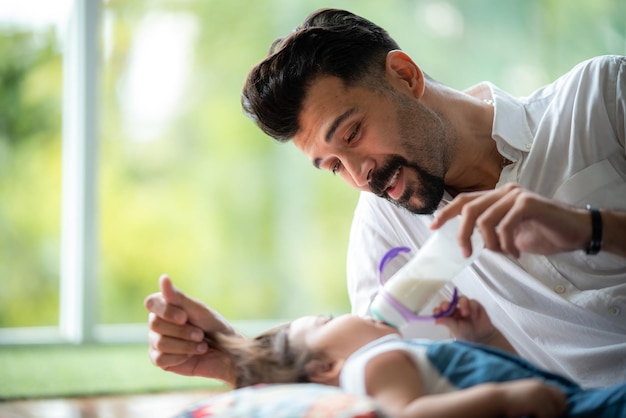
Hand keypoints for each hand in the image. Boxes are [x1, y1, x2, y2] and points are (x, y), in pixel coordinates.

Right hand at [145, 274, 238, 384]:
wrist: (226, 352)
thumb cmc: (214, 327)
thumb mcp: (198, 309)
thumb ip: (178, 297)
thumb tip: (163, 278)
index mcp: (165, 307)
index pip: (151, 303)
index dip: (166, 311)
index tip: (184, 317)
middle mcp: (158, 323)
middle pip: (155, 324)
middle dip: (182, 331)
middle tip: (200, 334)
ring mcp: (157, 342)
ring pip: (159, 343)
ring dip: (185, 345)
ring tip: (201, 344)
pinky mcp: (161, 360)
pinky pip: (160, 359)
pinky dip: (180, 357)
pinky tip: (191, 355)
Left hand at [431, 184, 590, 257]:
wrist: (576, 232)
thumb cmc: (543, 233)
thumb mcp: (509, 234)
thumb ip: (489, 233)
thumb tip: (468, 243)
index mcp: (497, 197)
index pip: (464, 200)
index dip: (446, 213)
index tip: (432, 227)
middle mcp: (504, 192)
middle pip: (468, 208)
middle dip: (462, 233)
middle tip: (466, 253)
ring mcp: (516, 195)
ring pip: (484, 219)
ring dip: (489, 243)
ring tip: (503, 254)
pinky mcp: (528, 203)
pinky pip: (504, 225)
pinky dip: (506, 244)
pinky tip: (515, 253)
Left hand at [434, 296, 494, 342]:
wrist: (482, 338)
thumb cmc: (467, 335)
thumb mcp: (456, 330)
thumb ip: (448, 323)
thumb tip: (436, 320)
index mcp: (449, 316)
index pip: (441, 310)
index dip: (439, 309)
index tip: (438, 312)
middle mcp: (456, 310)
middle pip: (450, 302)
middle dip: (447, 304)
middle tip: (447, 308)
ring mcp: (466, 307)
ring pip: (462, 299)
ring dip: (462, 304)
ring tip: (465, 314)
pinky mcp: (475, 306)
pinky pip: (473, 302)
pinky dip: (473, 308)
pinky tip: (474, 316)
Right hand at [496, 379, 566, 417]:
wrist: (497, 399)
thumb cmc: (510, 399)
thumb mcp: (527, 393)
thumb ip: (539, 395)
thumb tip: (554, 406)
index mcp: (540, 384)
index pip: (560, 395)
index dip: (560, 405)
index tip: (555, 413)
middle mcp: (542, 387)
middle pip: (561, 403)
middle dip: (557, 412)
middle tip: (544, 416)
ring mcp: (540, 395)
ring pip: (554, 413)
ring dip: (546, 417)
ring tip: (533, 415)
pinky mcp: (537, 403)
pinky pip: (546, 417)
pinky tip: (529, 416)